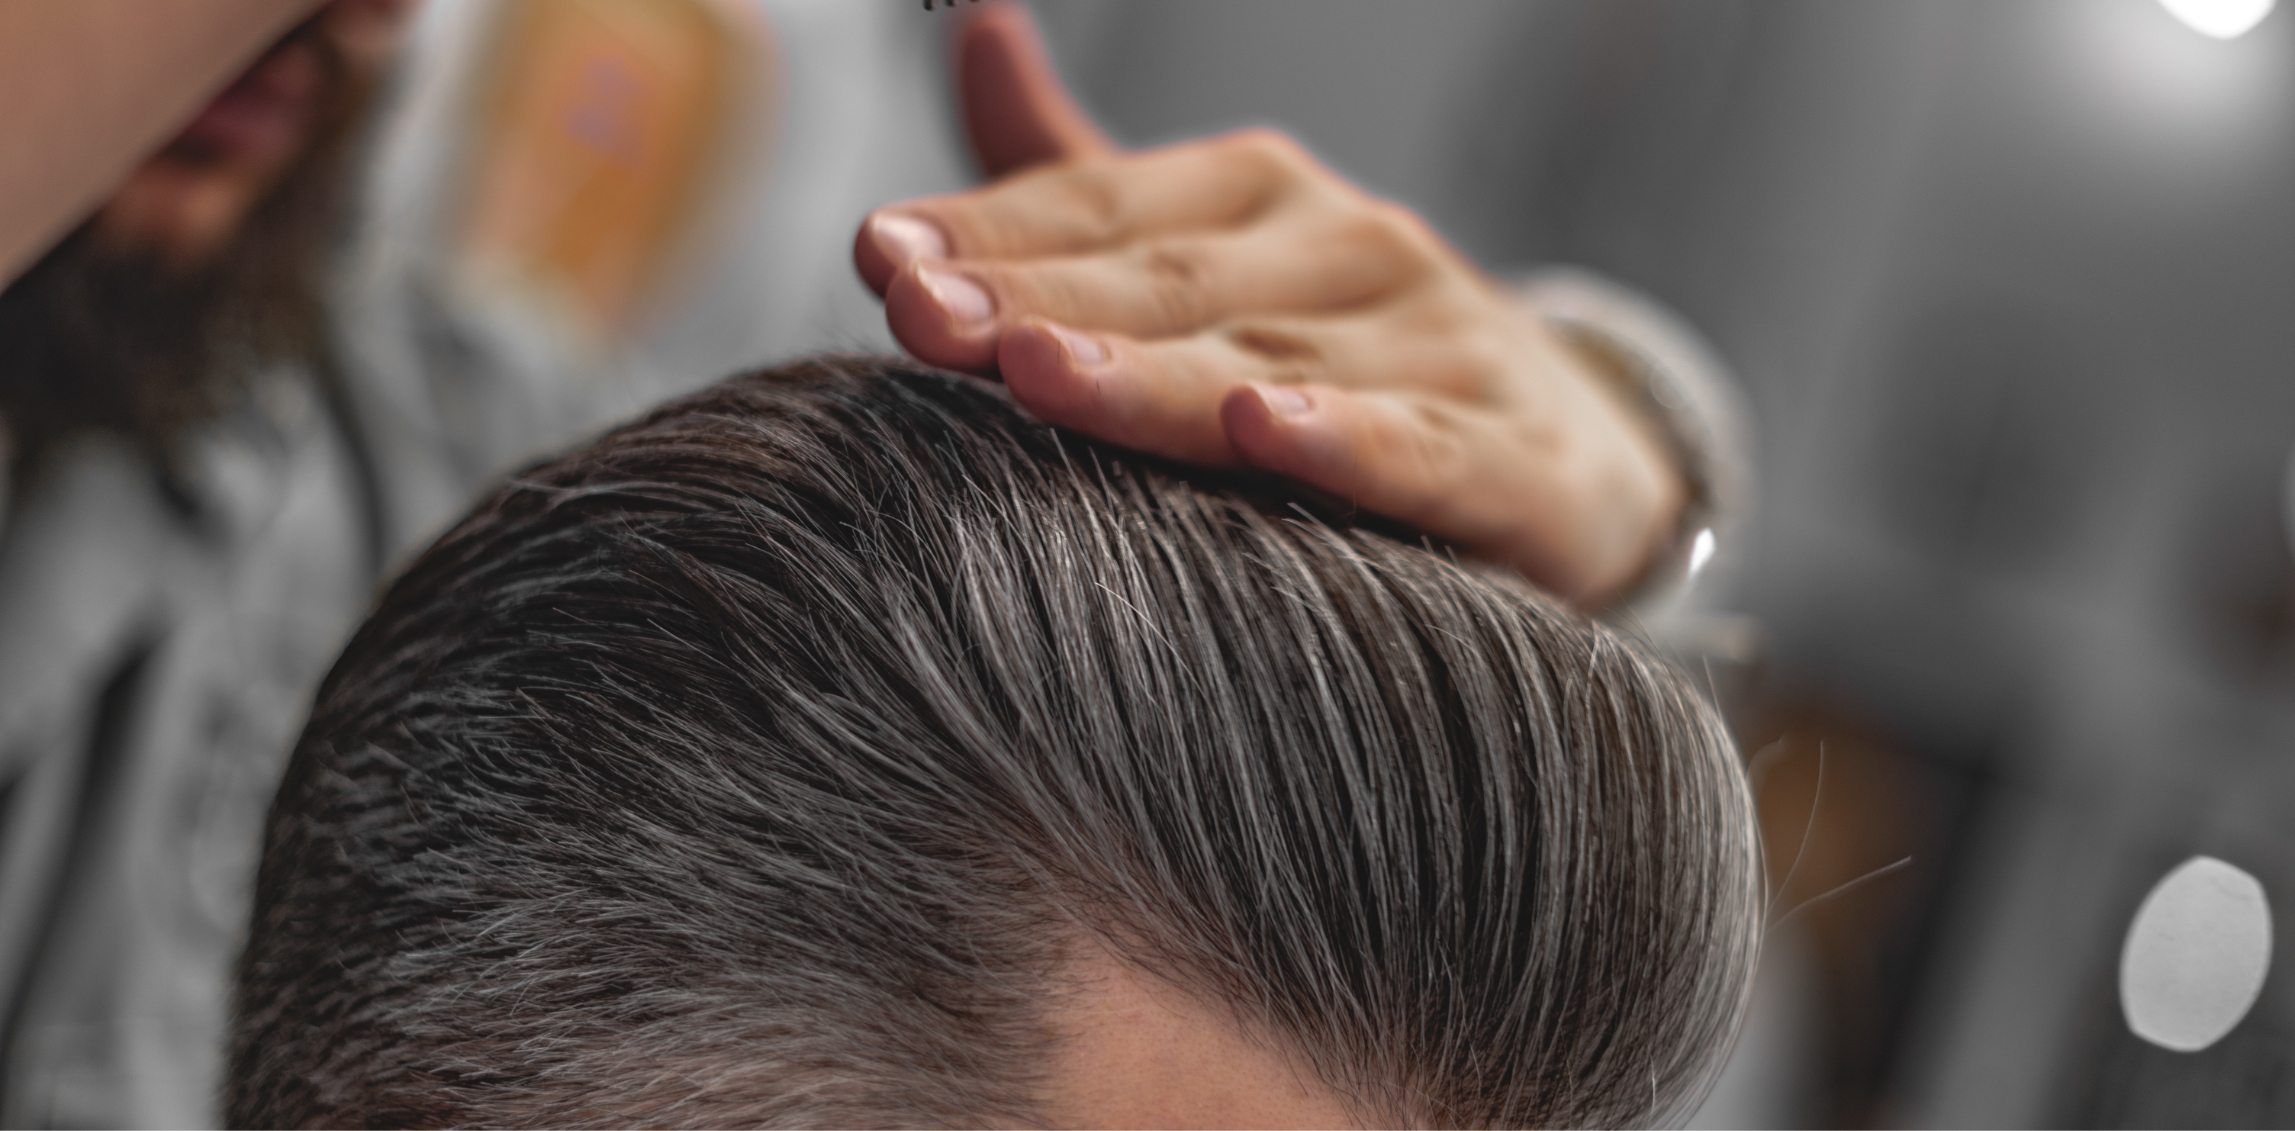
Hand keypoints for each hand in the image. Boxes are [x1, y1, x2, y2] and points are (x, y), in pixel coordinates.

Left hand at [854, 5, 1685, 606]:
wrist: (1575, 457)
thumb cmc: (1350, 358)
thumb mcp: (1215, 263)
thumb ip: (1084, 180)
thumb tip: (976, 25)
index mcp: (1258, 198)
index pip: (1101, 209)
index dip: (990, 230)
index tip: (878, 259)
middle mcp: (1346, 246)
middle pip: (1169, 283)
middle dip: (1036, 298)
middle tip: (919, 315)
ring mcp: (1437, 342)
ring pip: (1272, 362)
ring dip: (1150, 372)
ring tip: (1036, 372)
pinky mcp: (1514, 455)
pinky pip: (1423, 450)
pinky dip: (1349, 440)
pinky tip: (1272, 429)